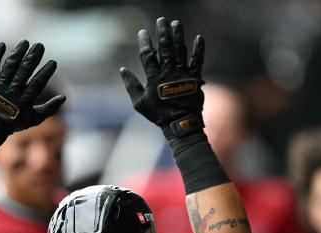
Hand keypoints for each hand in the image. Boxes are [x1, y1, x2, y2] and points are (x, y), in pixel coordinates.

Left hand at [0, 40, 65, 145]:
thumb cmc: (15, 122)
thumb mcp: (34, 119)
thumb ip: (49, 108)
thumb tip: (64, 97)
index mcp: (24, 102)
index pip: (36, 84)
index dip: (45, 73)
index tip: (53, 62)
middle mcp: (11, 93)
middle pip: (23, 72)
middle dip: (32, 58)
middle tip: (40, 46)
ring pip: (9, 67)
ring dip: (17, 53)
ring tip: (25, 42)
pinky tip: (1, 44)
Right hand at [120, 17, 204, 136]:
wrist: (181, 123)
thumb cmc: (159, 114)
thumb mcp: (139, 103)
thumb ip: (131, 85)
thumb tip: (122, 70)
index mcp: (154, 79)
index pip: (148, 56)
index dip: (145, 43)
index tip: (143, 32)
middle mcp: (169, 73)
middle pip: (165, 48)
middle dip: (163, 33)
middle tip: (162, 21)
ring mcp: (183, 74)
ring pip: (180, 51)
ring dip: (178, 36)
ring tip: (176, 23)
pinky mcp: (195, 77)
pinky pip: (198, 61)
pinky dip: (199, 49)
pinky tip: (198, 37)